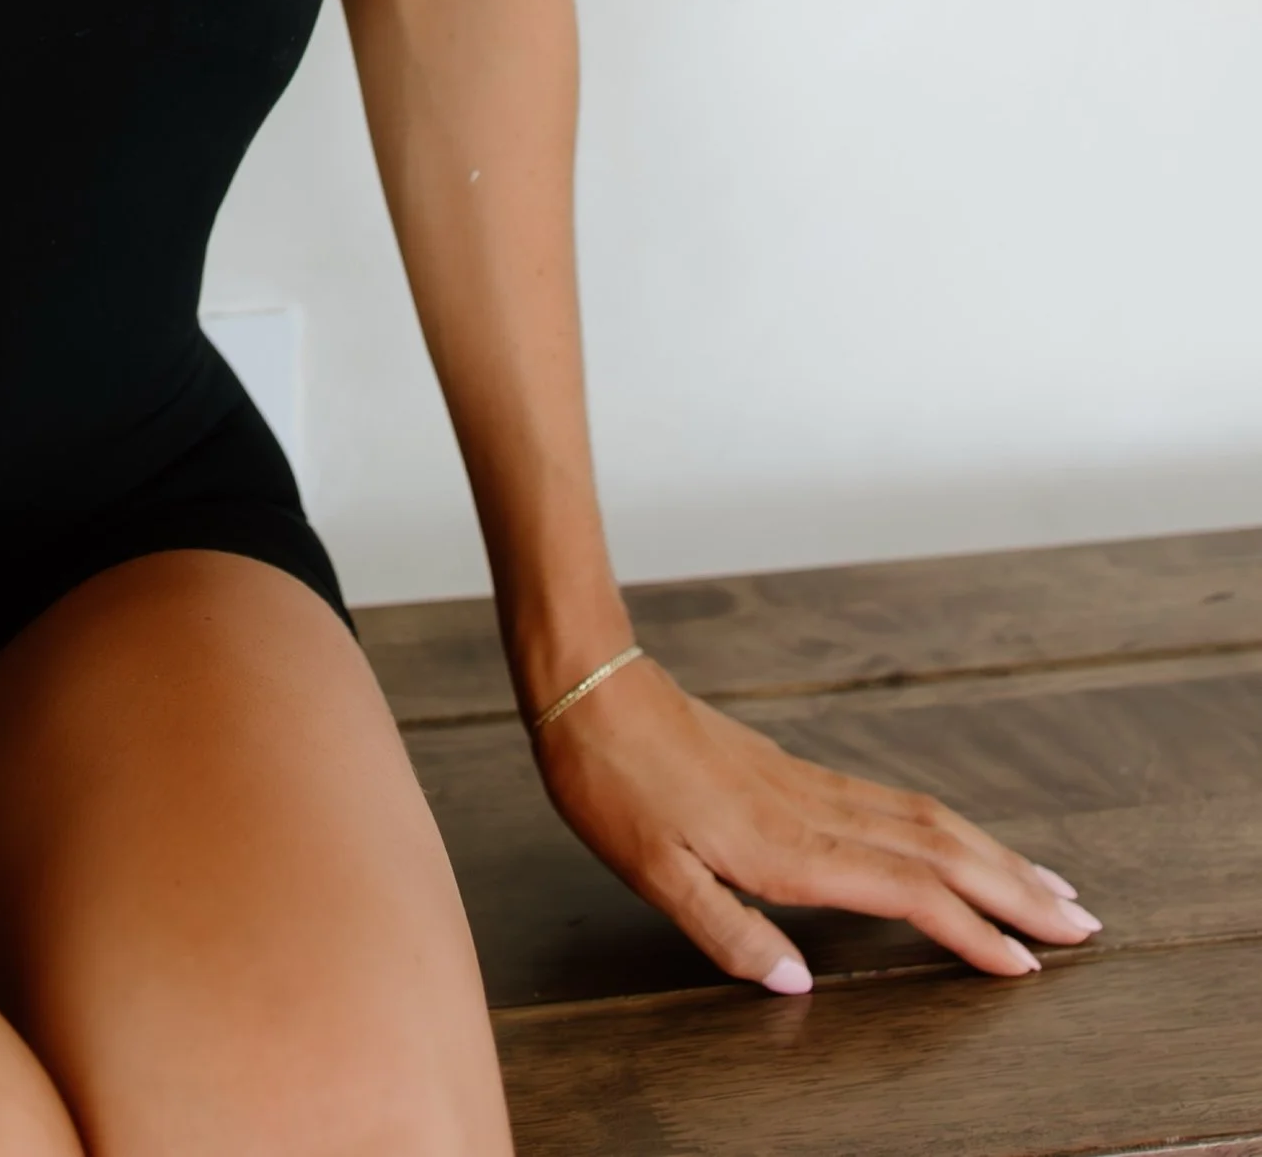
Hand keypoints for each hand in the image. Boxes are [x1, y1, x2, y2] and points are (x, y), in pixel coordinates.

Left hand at [530, 651, 1102, 990]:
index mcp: (787, 847)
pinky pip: (893, 803)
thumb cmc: (610, 784)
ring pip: (925, 820)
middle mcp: (814, 813)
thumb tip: (801, 986)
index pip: (907, 891)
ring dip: (993, 855)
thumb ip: (728, 933)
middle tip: (1083, 923)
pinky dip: (946, 828)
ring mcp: (808, 786)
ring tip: (1047, 885)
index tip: (1029, 966)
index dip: (971, 930)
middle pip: (940, 849)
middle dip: (1015, 889)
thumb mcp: (651, 874)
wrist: (588, 684)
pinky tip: (958, 843)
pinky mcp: (794, 772)